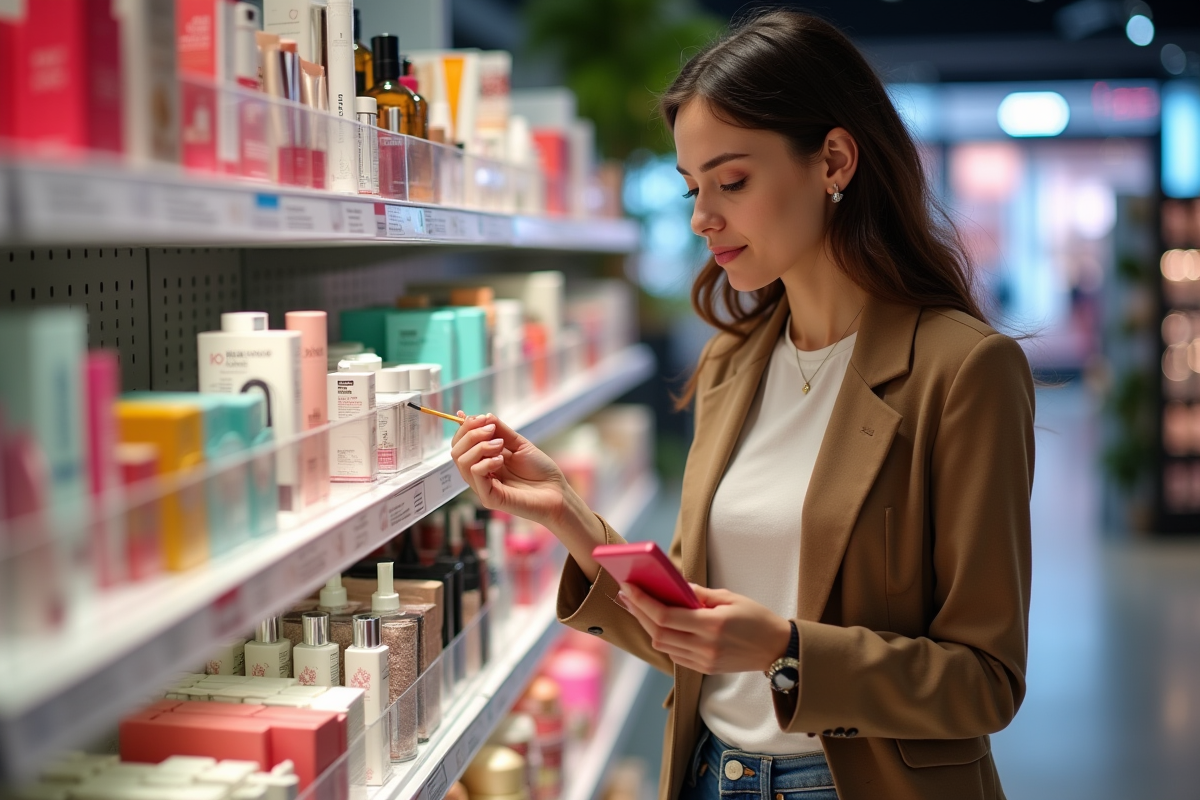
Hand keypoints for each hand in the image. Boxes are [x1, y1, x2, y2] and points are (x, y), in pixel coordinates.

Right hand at [450, 412, 571, 527]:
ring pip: (462, 461)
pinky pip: (475, 474)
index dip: (465, 428)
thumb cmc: (540, 470)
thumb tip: (484, 416)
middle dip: (470, 434)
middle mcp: (479, 474)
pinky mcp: (489, 498)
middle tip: (491, 430)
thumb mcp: (519, 444)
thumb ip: (501, 431)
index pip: (461, 444)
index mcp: (484, 461)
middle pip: (456, 451)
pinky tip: (502, 459)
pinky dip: (486, 462)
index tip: (480, 418)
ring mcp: (482, 487)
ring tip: (500, 445)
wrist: (557, 492)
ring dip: (479, 446)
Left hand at [618, 583, 791, 674]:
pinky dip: (664, 639)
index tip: (629, 587)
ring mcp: (704, 661)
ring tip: (639, 608)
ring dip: (648, 627)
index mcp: (712, 626)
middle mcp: (705, 647)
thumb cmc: (757, 618)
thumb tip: (675, 585)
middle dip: (639, 613)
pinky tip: (659, 625)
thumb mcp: (730, 598)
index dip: (643, 602)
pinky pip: (674, 656)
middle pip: (658, 633)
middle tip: (627, 595)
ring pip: (663, 646)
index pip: (666, 616)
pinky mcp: (704, 669)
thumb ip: (699, 594)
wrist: (778, 649)